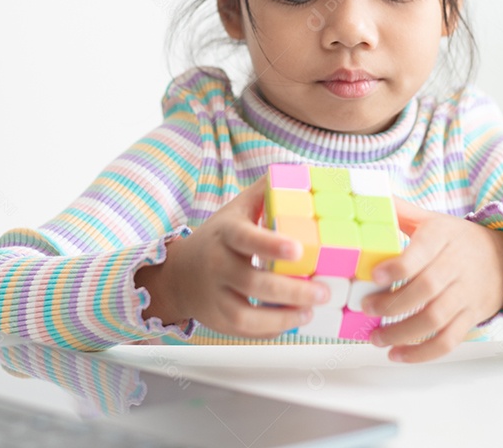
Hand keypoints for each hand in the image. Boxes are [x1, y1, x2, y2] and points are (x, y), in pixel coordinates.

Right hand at [136, 176, 330, 337]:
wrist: (179, 273)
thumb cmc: (219, 237)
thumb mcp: (237, 209)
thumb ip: (265, 192)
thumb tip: (300, 171)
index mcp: (226, 234)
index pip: (247, 239)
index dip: (271, 246)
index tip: (298, 250)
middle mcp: (217, 265)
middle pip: (253, 283)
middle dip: (292, 290)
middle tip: (323, 291)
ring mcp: (215, 295)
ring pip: (247, 314)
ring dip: (283, 316)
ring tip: (311, 310)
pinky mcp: (218, 320)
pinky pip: (246, 330)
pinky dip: (272, 328)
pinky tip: (294, 320)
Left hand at [361, 199, 502, 362]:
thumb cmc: (460, 240)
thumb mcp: (434, 220)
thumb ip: (402, 212)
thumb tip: (370, 200)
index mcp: (443, 238)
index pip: (421, 252)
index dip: (397, 267)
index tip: (374, 276)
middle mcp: (456, 266)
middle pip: (426, 289)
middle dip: (392, 304)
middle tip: (367, 309)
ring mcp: (466, 294)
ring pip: (436, 319)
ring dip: (403, 333)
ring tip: (376, 338)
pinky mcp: (471, 317)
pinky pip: (449, 340)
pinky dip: (423, 353)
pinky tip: (398, 355)